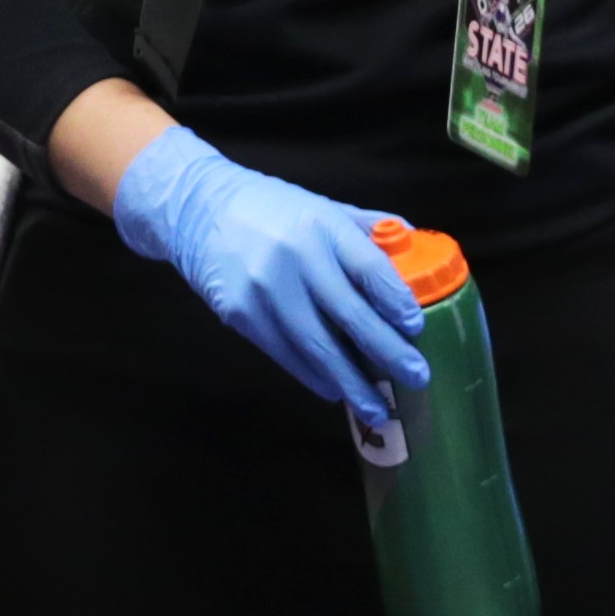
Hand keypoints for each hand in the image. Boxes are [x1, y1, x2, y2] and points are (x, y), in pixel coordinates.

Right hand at [109, 126, 426, 422]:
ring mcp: (265, 290)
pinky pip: (285, 354)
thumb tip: (416, 248)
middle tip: (416, 378)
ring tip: (378, 409)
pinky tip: (335, 390)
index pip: (370, 269)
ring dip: (351, 382)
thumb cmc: (271, 208)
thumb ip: (367, 229)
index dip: (396, 303)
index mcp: (323, 226)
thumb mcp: (322, 206)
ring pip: (316, 346)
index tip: (417, 330)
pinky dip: (313, 376)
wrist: (197, 211)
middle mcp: (296, 258)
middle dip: (387, 353)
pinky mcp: (240, 315)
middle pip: (350, 315)